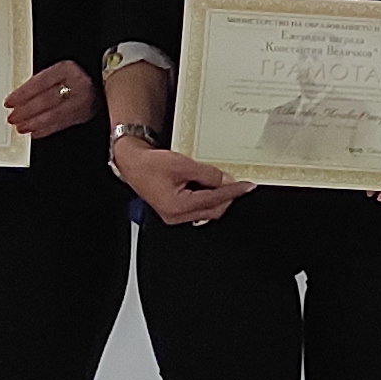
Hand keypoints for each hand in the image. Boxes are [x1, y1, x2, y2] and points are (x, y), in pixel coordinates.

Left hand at [2, 58, 96, 137]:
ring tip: (20, 127)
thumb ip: (42, 81)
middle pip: (46, 100)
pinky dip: (46, 129)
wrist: (102, 78)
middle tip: (12, 117)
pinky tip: (35, 132)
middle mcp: (78, 85)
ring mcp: (83, 101)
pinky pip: (62, 124)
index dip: (22, 94)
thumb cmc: (77, 72)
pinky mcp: (86, 114)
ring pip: (54, 115)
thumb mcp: (60, 69)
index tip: (9, 102)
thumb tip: (20, 98)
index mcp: (68, 69)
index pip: (40, 82)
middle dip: (26, 111)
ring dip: (34, 123)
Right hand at [117, 141, 251, 224]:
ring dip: (217, 198)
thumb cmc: (150, 164)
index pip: (214, 200)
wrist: (132, 163)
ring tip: (224, 182)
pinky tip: (209, 186)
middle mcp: (176, 216)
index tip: (247, 187)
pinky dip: (207, 198)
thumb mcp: (183, 165)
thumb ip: (208, 174)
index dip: (233, 192)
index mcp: (177, 206)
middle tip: (239, 184)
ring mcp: (175, 216)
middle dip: (227, 197)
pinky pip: (197, 209)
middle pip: (212, 210)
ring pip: (206, 211)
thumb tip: (227, 181)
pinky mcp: (174, 211)